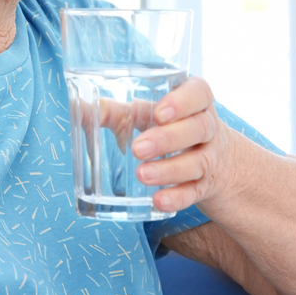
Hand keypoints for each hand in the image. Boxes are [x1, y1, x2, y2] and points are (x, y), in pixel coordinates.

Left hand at [129, 76, 235, 213]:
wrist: (216, 161)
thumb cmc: (171, 127)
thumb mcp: (148, 114)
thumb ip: (117, 111)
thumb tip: (79, 109)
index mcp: (196, 101)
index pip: (199, 93)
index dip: (182, 102)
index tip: (159, 113)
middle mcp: (208, 127)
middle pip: (198, 128)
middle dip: (167, 139)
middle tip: (138, 148)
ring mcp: (210, 157)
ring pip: (197, 162)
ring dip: (169, 170)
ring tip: (142, 174)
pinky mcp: (205, 185)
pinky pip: (195, 192)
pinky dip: (178, 198)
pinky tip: (159, 201)